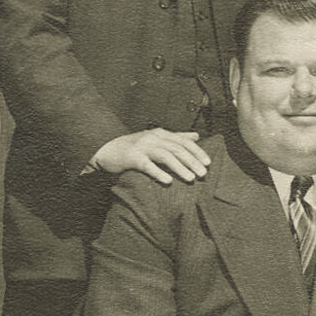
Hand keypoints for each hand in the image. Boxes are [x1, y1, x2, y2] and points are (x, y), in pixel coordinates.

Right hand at [91, 128, 210, 184]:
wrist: (107, 150)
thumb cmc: (136, 148)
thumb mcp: (156, 139)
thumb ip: (176, 138)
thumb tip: (196, 136)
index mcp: (161, 133)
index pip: (183, 141)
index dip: (197, 151)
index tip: (208, 163)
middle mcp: (152, 138)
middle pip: (177, 149)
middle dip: (192, 161)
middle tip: (203, 174)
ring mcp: (141, 147)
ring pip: (165, 156)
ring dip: (179, 167)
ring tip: (191, 179)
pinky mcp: (131, 158)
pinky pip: (147, 165)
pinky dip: (158, 173)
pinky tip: (168, 182)